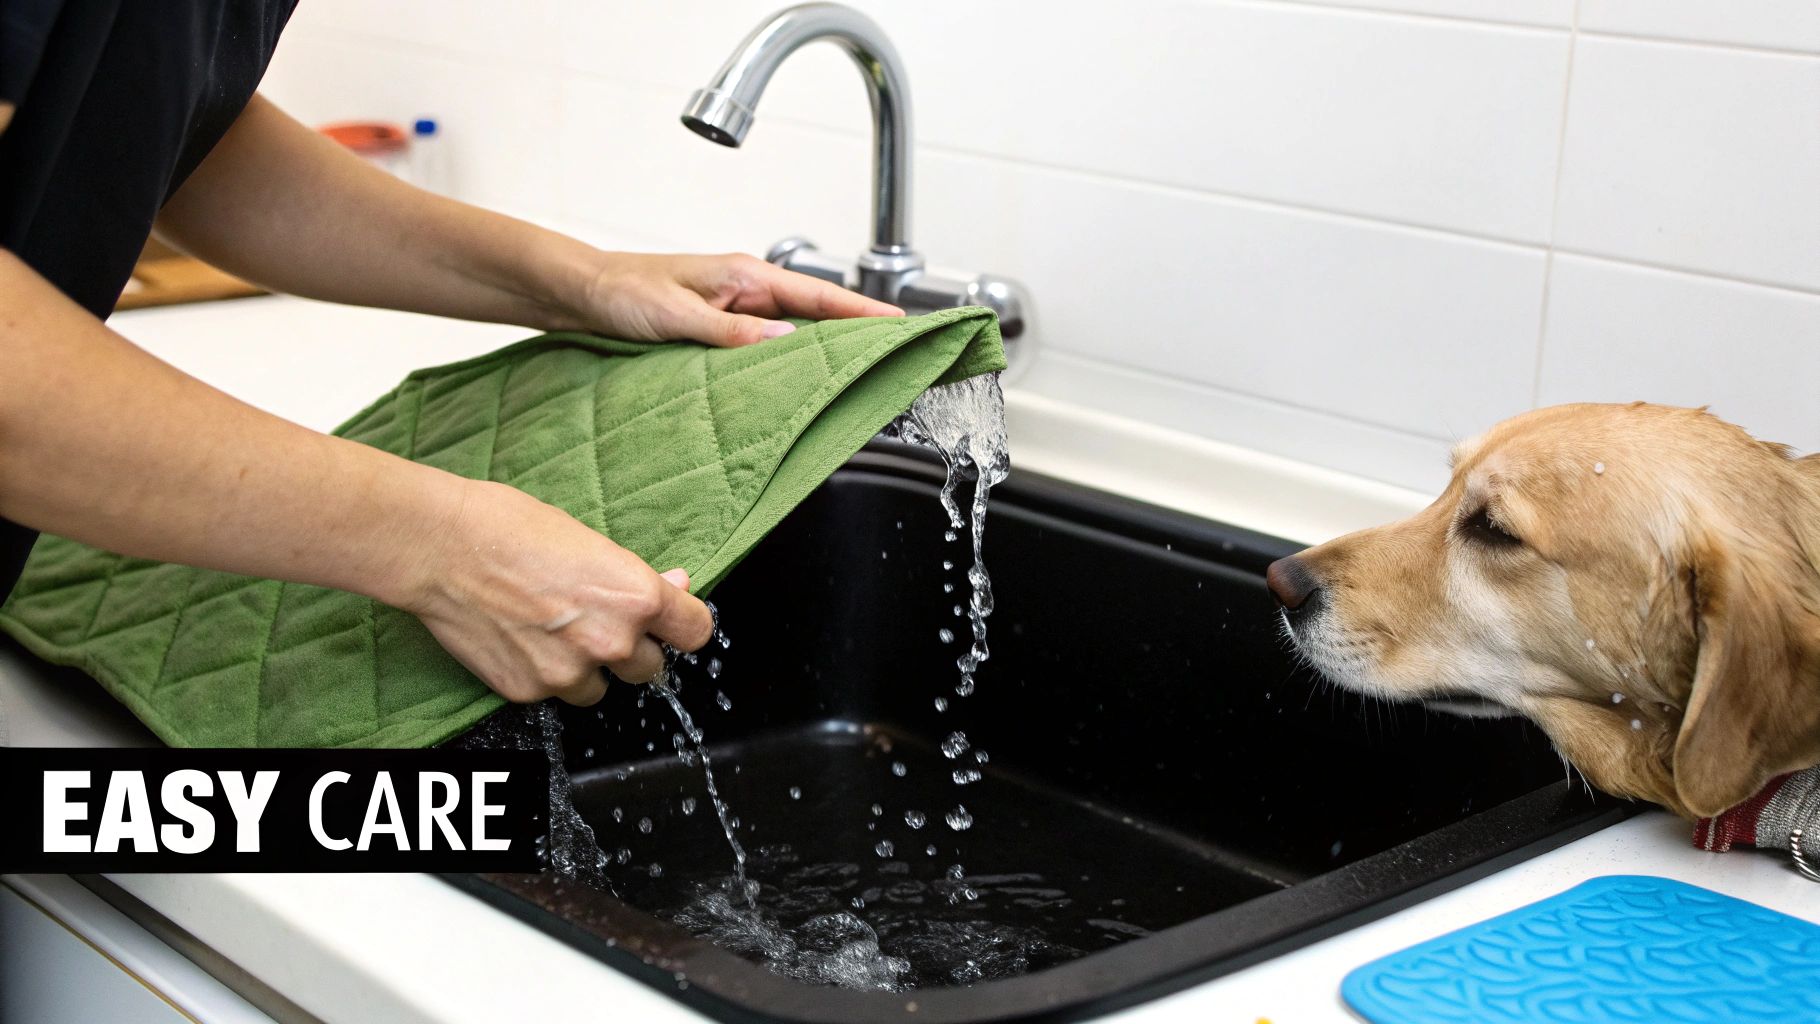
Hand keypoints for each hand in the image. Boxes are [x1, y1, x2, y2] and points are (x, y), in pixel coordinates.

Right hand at [398, 478, 714, 705]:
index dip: (683, 626)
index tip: (674, 624)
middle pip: (651, 668)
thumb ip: (635, 577)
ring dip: (587, 668)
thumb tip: (675, 586)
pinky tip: (520, 639)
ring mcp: (569, 673)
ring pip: (601, 689)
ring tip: (552, 630)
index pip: (697, 633)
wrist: (440, 547)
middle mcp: (611, 642)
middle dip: (630, 648)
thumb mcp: (590, 541)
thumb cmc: (510, 528)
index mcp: (636, 597)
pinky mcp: (530, 691)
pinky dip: (544, 674)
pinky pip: (554, 694)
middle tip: (595, 621)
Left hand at [567, 252, 902, 346]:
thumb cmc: (619, 293)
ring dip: (825, 348)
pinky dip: (791, 358)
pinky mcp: (719, 327)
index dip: (862, 312)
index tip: (899, 325)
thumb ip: (729, 332)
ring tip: (865, 369)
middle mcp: (745, 289)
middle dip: (857, 330)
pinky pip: (767, 343)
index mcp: (743, 275)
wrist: (579, 292)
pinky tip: (803, 377)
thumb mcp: (675, 316)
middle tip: (898, 353)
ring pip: (794, 330)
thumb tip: (783, 341)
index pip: (818, 295)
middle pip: (816, 313)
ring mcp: (734, 308)